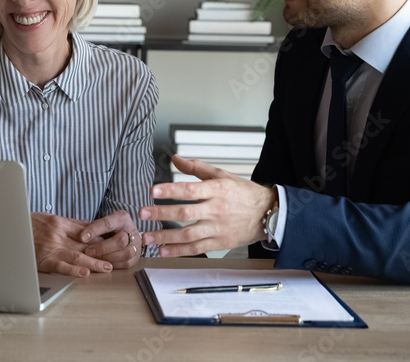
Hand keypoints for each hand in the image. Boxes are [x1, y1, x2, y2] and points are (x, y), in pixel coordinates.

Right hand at [31, 212, 113, 277]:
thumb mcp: (50, 217)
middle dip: (101, 254)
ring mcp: (51, 247)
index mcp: (60, 223)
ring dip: (93, 263)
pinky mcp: (43, 259)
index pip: (86, 233)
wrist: (8, 226)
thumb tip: (89, 225)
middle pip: (84, 246)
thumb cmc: (28, 223)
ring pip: (76, 256)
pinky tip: (84, 273)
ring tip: (106, 268)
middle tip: (115, 260)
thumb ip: (71, 223)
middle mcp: (58, 234)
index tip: (113, 245)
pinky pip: (60, 266)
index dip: (101, 240)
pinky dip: (72, 270)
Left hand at [78, 210, 142, 269]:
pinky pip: (127, 263)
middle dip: (102, 247)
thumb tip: (78, 234)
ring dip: (108, 257)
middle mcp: (132, 230)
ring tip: (94, 259)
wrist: (125, 233)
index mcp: (123, 218)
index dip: (95, 230)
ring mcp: (136, 245)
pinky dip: (114, 264)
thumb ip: (92, 226)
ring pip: (125, 253)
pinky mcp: (136, 257)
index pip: (109, 223)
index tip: (82, 237)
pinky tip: (103, 263)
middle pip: (120, 240)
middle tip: (87, 251)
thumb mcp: (102, 222)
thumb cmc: (109, 228)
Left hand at [137, 155, 275, 256]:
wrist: (267, 213)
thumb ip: (197, 167)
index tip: (153, 191)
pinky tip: (164, 250)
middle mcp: (216, 209)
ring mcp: (218, 228)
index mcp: (216, 190)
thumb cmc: (243, 192)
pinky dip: (179, 251)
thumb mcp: (222, 174)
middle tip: (142, 213)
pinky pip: (197, 248)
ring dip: (166, 236)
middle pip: (185, 212)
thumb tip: (175, 158)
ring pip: (188, 234)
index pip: (190, 189)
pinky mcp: (220, 243)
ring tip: (147, 238)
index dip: (171, 190)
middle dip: (161, 213)